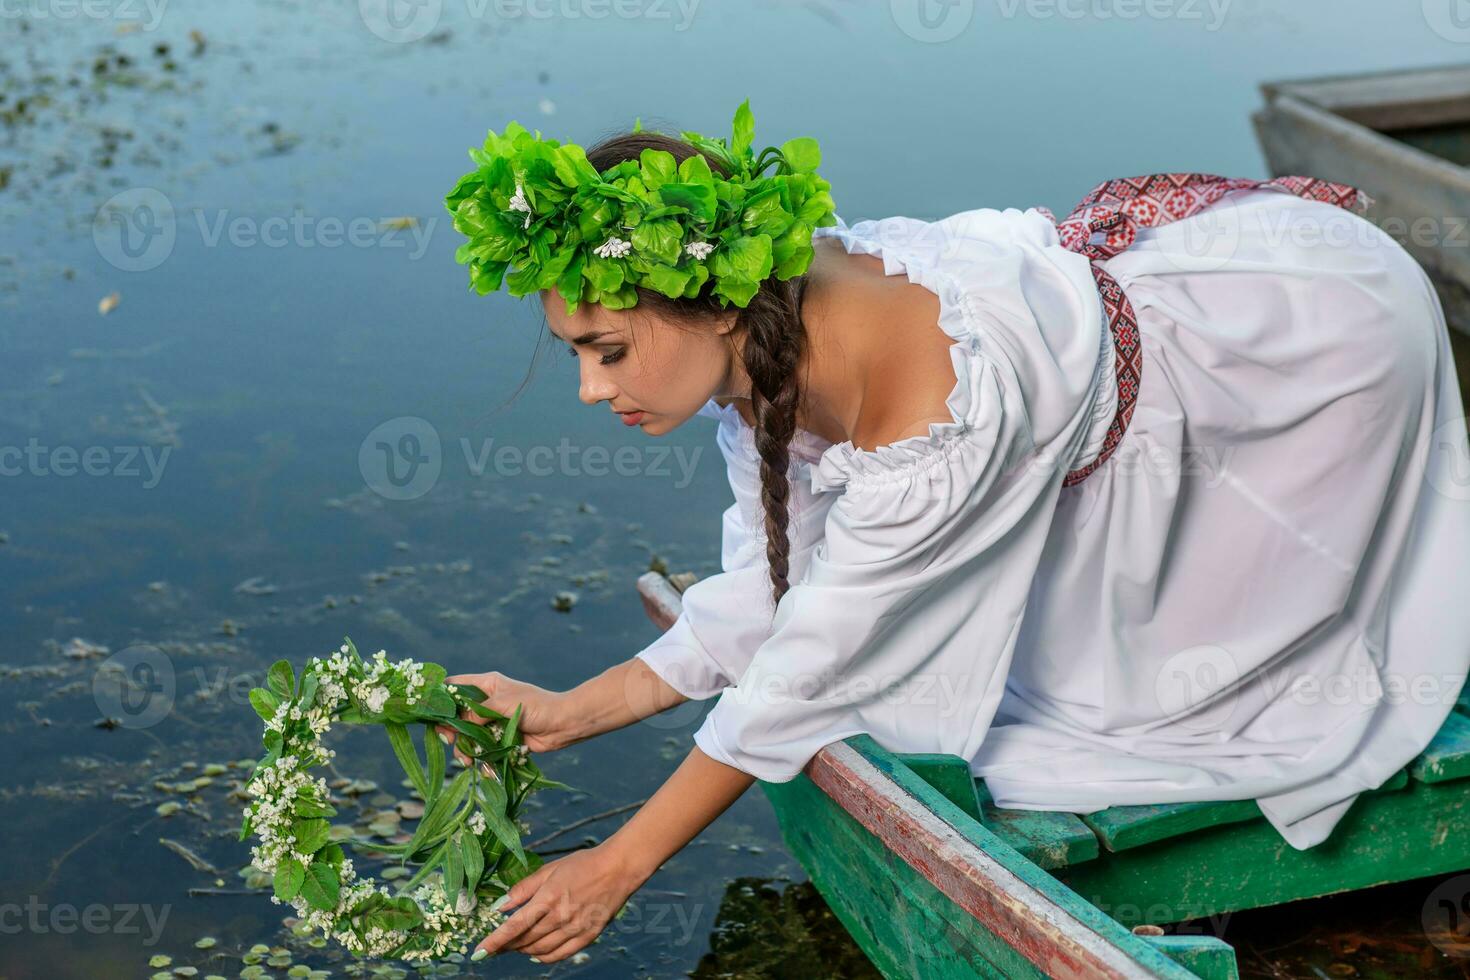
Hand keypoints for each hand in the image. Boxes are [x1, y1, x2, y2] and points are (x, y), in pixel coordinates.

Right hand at [440, 670, 579, 754]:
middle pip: (457, 714)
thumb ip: (477, 713)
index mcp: (487, 684)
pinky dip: (476, 755)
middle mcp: (486, 702)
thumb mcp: (503, 704)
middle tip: (448, 740)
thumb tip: (458, 725)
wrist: (563, 725)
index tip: (426, 711)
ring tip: (466, 759)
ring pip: (467, 734)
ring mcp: (492, 721)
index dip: (440, 696)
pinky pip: (480, 747)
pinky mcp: (499, 738)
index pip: (456, 686)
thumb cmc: (536, 706)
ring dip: (463, 747)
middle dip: (450, 728)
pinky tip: (476, 764)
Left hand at [473, 843, 648, 962]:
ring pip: (540, 950)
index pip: (515, 926)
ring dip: (523, 950)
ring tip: (516, 946)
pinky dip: (543, 957)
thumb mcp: (550, 869)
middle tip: (497, 945)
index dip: (495, 941)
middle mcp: (561, 916)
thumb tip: (500, 905)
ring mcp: (575, 928)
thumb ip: (523, 888)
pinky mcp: (587, 936)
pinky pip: (559, 955)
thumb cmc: (582, 864)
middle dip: (507, 945)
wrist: (618, 869)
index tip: (479, 953)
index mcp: (549, 897)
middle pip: (525, 940)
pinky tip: (536, 953)